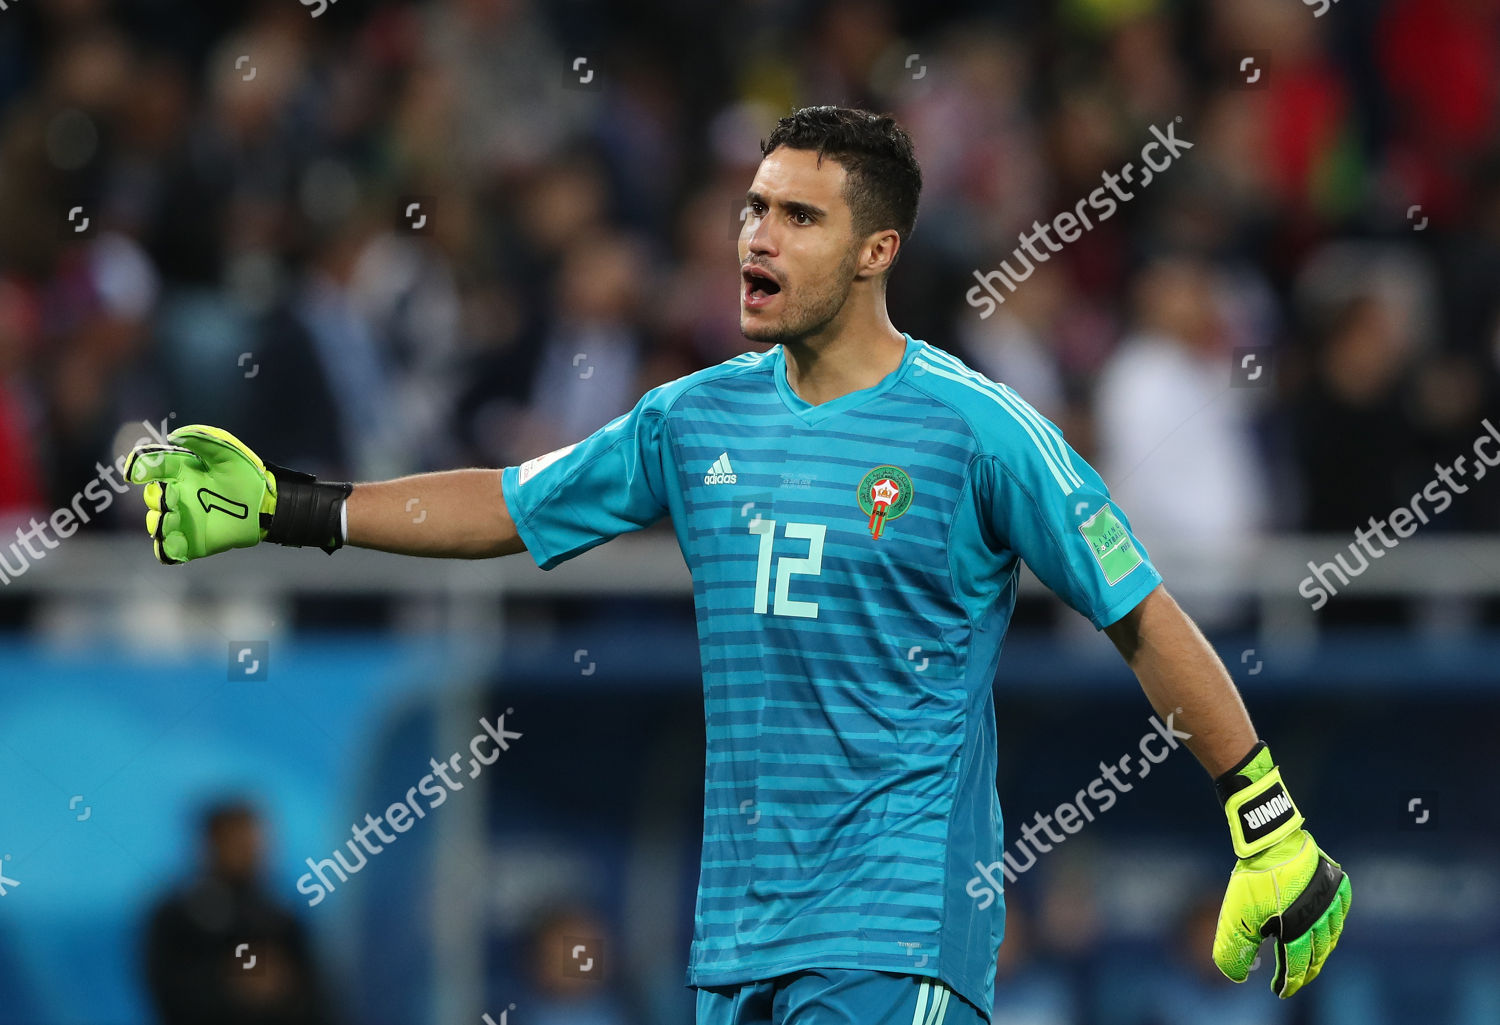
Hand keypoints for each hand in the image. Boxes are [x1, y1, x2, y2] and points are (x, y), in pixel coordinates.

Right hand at [125, 425, 275, 563]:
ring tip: (171, 518)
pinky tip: (173, 541)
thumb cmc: (246, 474)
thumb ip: (202, 439)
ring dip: (158, 522)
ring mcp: (182, 519)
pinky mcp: (191, 542)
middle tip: (169, 496)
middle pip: (150, 497)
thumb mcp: (226, 451)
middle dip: (154, 497)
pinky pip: (168, 549)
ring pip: (155, 523)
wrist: (266, 504)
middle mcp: (177, 495)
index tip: (134, 472)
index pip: (152, 467)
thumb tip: (174, 436)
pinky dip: (165, 548)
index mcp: (180, 471)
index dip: (139, 467)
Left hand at [1214, 828, 1351, 996]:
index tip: (1280, 991)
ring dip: (1321, 950)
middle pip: (1317, 954)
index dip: (1289, 982)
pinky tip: (1327, 927)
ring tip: (1310, 958)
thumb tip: (1238, 976)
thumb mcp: (1235, 917)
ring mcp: (1330, 901)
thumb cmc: (1252, 880)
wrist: (1270, 839)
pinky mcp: (1335, 882)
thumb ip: (1235, 950)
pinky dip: (1334, 923)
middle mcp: (1319, 919)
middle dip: (1306, 971)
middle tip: (1295, 979)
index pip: (1297, 966)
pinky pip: (1340, 910)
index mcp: (1297, 931)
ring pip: (1331, 935)